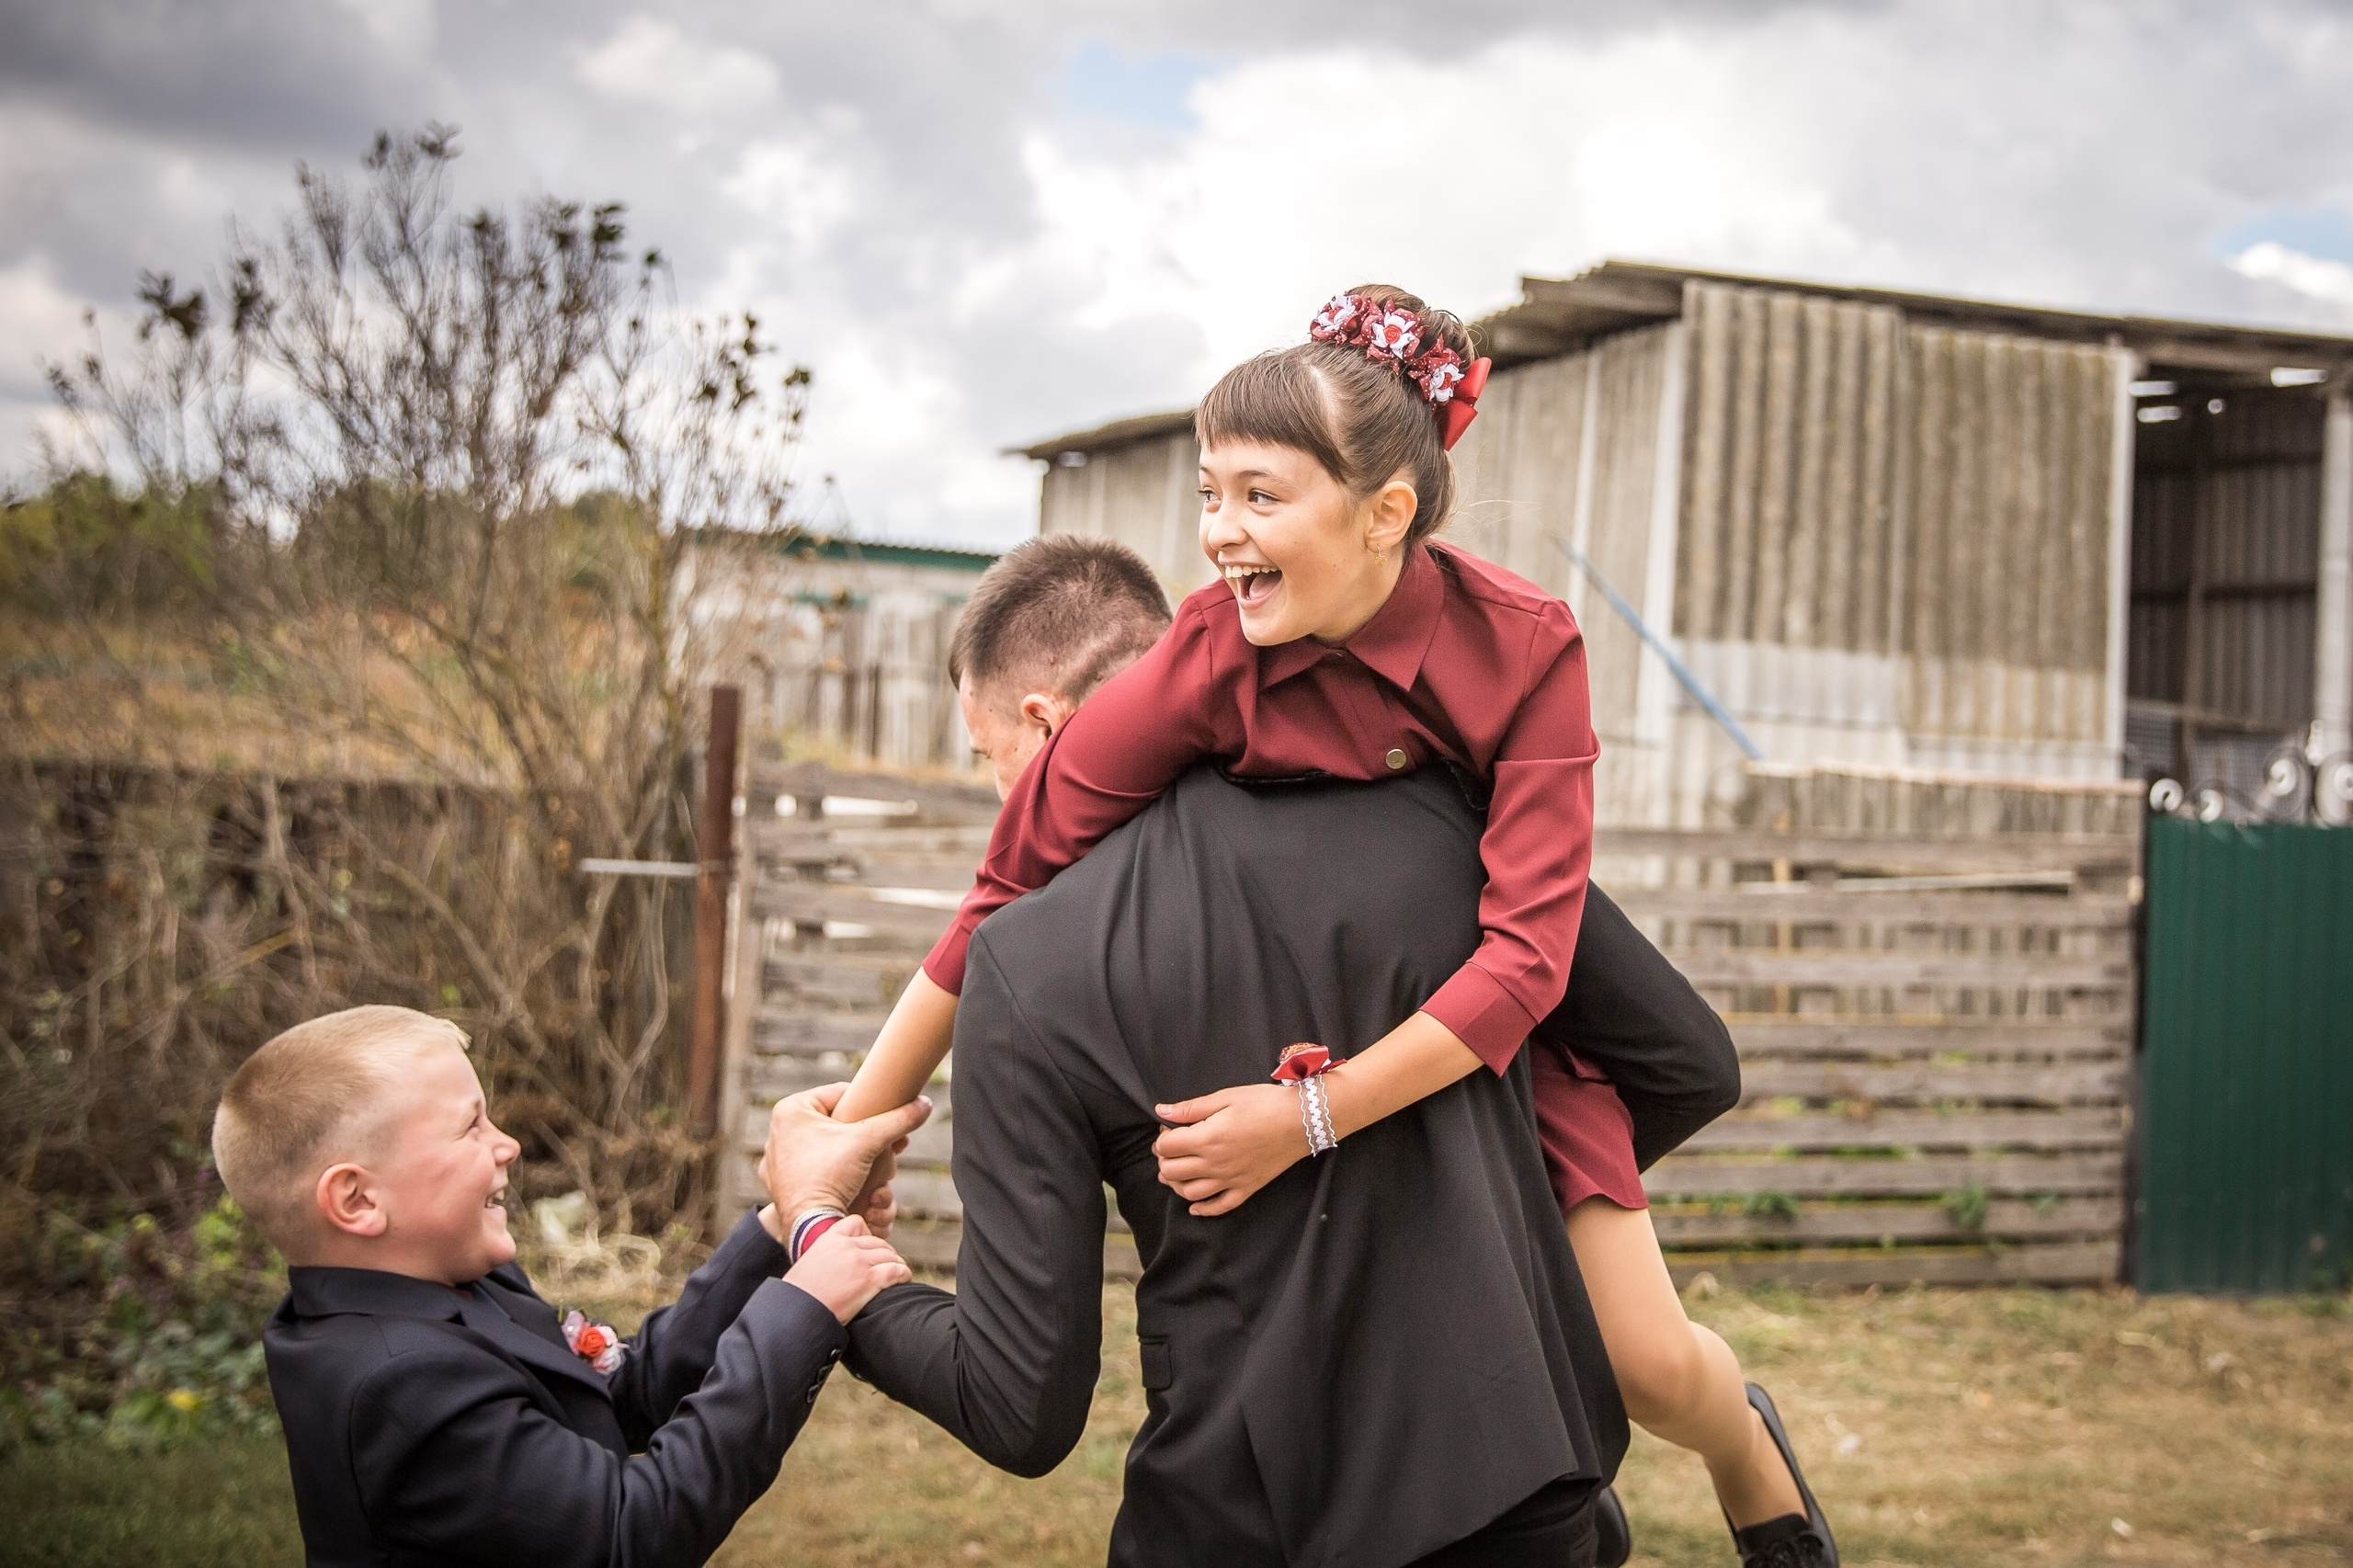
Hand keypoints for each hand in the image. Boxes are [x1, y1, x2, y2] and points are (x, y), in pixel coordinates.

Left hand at [758, 1083, 931, 1220]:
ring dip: (868, 1177)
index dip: (872, 1106)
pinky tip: (868, 1205)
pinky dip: (849, 1191)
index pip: (842, 1094)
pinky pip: (825, 1179)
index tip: (892, 1118)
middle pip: (844, 1130)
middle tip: (891, 1155)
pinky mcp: (788, 1189)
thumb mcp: (869, 1140)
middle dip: (874, 1149)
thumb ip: (899, 1119)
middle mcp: (782, 1134)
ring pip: (840, 1158)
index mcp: (793, 1110)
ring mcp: (784, 1164)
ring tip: (879, 1193)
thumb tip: (925, 1104)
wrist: (809, 1230)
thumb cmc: (829, 1178)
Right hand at [782, 1215, 910, 1323]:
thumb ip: (825, 1257)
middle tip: (889, 1264)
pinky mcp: (868, 1280)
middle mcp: (846, 1246)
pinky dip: (903, 1274)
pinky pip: (895, 1271)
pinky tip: (904, 1279)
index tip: (869, 1248)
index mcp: (829, 1239)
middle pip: (877, 1242)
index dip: (867, 1235)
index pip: (856, 1223)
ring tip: (899, 1273)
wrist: (798, 1311)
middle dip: (885, 1253)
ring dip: (897, 1263)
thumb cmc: (799, 1295)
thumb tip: (835, 1266)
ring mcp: (859, 1262)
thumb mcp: (808, 1264)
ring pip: (889, 1255)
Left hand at [1152, 1082, 1309, 1215]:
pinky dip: (1203, 1210)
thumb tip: (1161, 1111)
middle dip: (1164, 1159)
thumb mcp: (1225, 1097)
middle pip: (1171, 1172)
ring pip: (1190, 1193)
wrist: (1301, 1121)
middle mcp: (1215, 1164)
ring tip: (1177, 1171)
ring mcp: (1231, 1180)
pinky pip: (1220, 1207)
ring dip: (1176, 1184)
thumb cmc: (1264, 1104)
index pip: (1166, 1147)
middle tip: (1171, 1148)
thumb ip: (1190, 1108)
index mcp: (1207, 1138)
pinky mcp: (1246, 1188)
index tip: (1169, 1129)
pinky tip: (1195, 1206)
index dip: (1162, 1137)